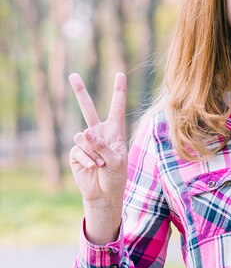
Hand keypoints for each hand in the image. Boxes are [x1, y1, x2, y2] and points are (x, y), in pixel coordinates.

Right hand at [68, 73, 127, 207]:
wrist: (104, 193)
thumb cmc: (116, 176)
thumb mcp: (116, 160)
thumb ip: (102, 146)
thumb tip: (84, 132)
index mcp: (114, 131)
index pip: (117, 108)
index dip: (118, 91)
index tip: (120, 74)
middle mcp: (98, 133)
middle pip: (88, 109)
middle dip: (80, 92)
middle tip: (73, 75)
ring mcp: (86, 142)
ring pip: (83, 138)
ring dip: (94, 153)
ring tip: (101, 164)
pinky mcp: (76, 153)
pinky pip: (78, 150)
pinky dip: (87, 160)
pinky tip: (93, 168)